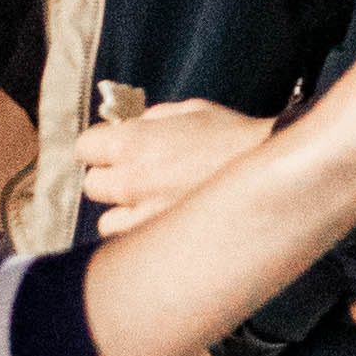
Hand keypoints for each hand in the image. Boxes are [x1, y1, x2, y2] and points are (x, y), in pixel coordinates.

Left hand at [83, 96, 274, 235]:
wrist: (271, 176)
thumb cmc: (236, 139)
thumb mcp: (192, 111)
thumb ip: (153, 119)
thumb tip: (133, 125)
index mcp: (132, 144)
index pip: (83, 148)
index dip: (99, 146)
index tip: (112, 148)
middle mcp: (130, 184)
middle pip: (92, 186)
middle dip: (110, 178)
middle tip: (135, 174)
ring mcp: (144, 219)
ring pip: (107, 223)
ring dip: (123, 213)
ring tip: (149, 205)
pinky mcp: (161, 244)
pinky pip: (134, 243)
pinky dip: (143, 235)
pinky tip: (164, 223)